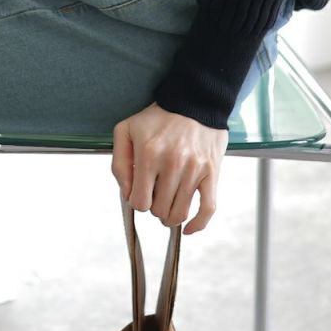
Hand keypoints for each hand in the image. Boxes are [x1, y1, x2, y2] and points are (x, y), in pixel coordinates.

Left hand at [112, 102, 228, 235]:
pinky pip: (208, 209)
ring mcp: (194, 170)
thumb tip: (126, 193)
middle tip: (155, 193)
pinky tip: (189, 229)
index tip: (140, 192)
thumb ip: (119, 163)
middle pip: (159, 210)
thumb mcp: (126, 130)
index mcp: (149, 154)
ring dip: (170, 215)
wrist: (195, 101)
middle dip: (154, 206)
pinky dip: (198, 224)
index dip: (137, 201)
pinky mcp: (212, 173)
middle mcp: (172, 163)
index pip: (139, 202)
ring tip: (168, 204)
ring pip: (179, 213)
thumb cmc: (158, 118)